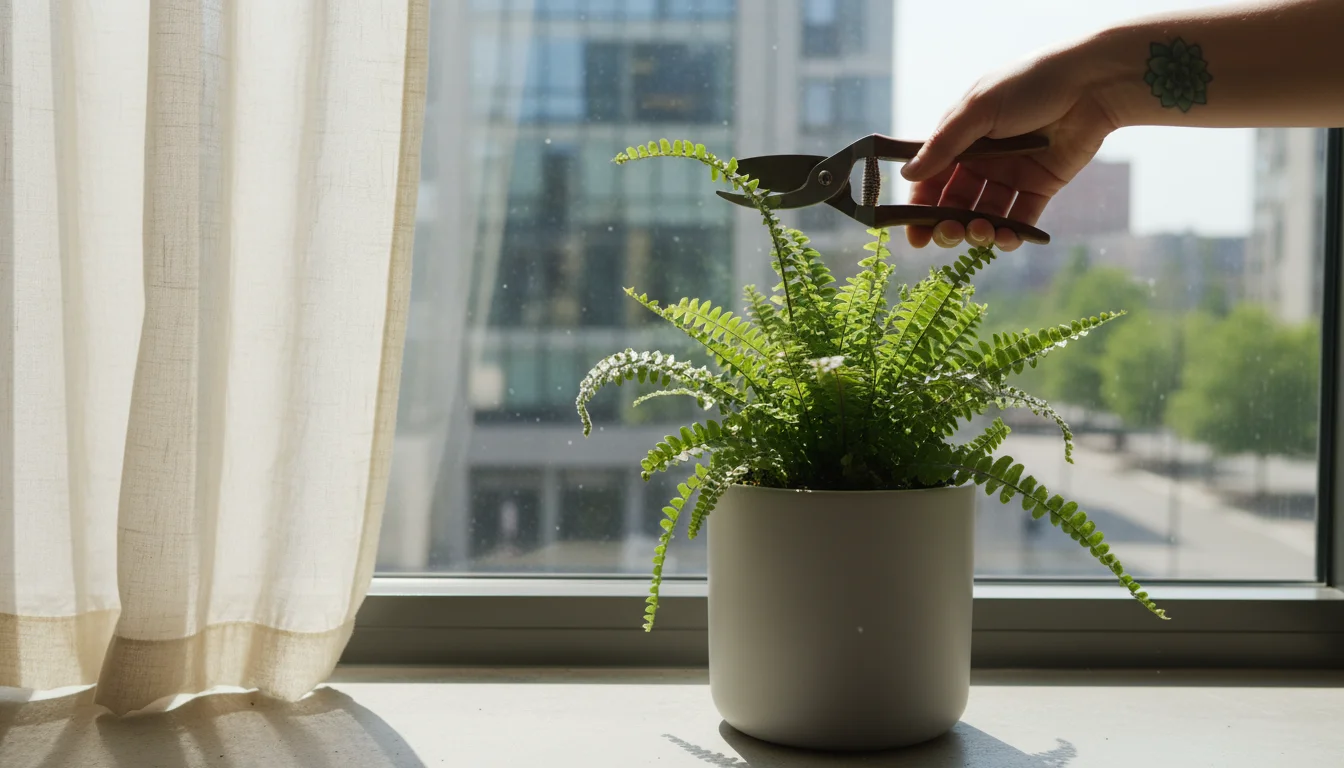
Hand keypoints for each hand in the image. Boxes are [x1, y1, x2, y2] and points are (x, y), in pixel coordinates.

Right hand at [901, 42, 1119, 250]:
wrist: (1091, 84)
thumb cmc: (1030, 85)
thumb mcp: (978, 109)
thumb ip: (943, 145)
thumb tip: (907, 174)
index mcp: (961, 138)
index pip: (931, 179)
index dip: (920, 207)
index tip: (913, 235)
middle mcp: (983, 159)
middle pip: (956, 203)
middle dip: (948, 225)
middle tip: (949, 235)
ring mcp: (1011, 174)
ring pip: (986, 214)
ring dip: (978, 231)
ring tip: (981, 234)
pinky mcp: (1040, 186)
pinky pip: (1020, 218)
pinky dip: (1011, 234)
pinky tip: (1006, 238)